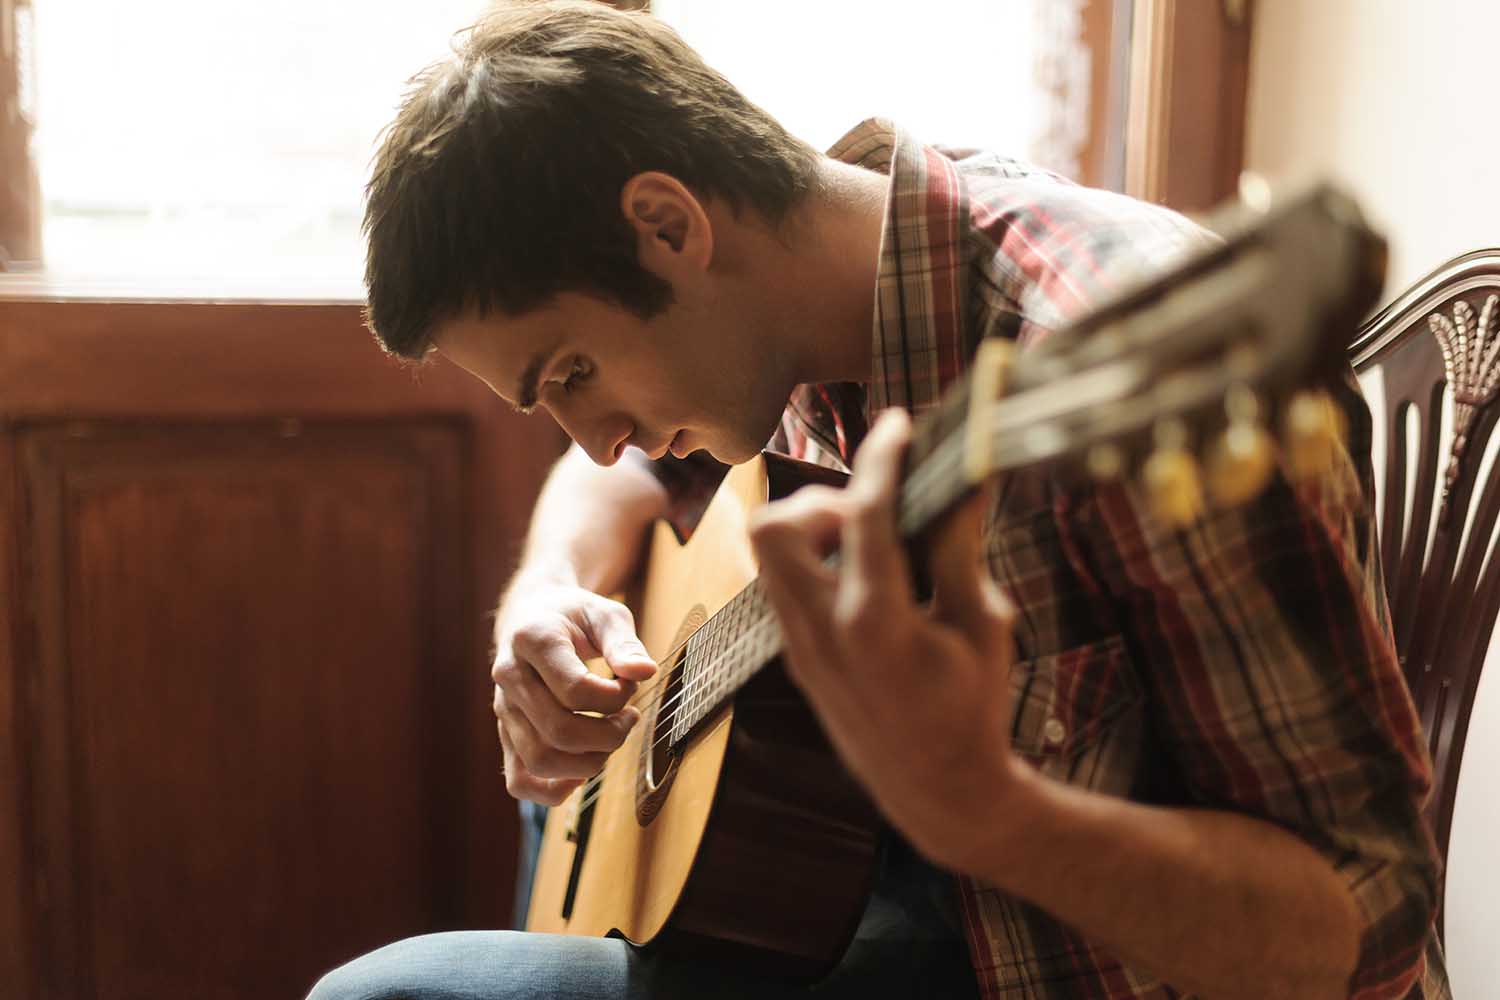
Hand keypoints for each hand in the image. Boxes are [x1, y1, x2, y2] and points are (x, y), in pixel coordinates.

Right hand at [491, 576, 657, 804]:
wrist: (531, 616)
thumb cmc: (574, 616)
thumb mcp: (604, 614)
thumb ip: (624, 642)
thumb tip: (644, 672)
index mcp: (532, 640)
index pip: (575, 690)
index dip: (614, 698)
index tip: (629, 685)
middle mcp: (509, 676)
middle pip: (558, 731)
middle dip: (608, 735)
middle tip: (629, 719)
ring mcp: (504, 709)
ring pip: (539, 761)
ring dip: (588, 763)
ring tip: (609, 740)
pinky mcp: (505, 734)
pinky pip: (519, 781)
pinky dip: (553, 789)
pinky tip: (581, 771)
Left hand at [749, 408, 1021, 869]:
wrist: (935, 790)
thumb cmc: (972, 708)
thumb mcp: (982, 624)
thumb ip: (961, 550)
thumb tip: (963, 480)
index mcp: (875, 622)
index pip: (862, 516)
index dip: (880, 459)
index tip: (896, 424)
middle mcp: (822, 631)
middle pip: (774, 527)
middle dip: (818, 498)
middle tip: (870, 511)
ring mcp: (799, 646)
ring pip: (767, 554)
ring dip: (810, 529)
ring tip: (868, 541)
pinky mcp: (795, 656)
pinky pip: (783, 585)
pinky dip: (814, 561)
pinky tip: (864, 576)